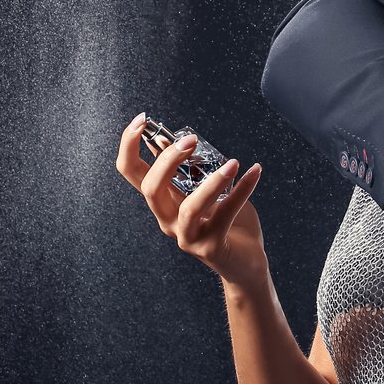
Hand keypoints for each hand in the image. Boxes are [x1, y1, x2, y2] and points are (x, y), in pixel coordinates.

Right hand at [115, 113, 269, 289]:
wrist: (245, 264)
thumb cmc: (226, 223)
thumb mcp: (202, 191)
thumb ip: (187, 170)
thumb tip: (167, 138)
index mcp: (163, 203)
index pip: (131, 173)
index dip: (128, 146)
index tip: (141, 119)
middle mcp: (169, 220)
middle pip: (151, 189)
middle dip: (167, 161)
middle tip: (190, 141)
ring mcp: (188, 237)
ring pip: (189, 208)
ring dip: (211, 183)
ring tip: (233, 163)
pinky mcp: (212, 247)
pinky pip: (226, 216)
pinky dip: (243, 190)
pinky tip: (255, 172)